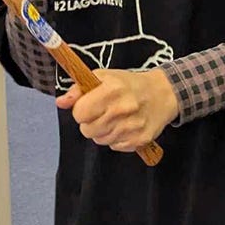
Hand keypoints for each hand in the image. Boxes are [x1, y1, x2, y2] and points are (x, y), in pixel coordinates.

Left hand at [57, 68, 178, 151]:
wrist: (162, 94)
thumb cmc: (129, 84)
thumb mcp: (104, 77)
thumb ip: (79, 89)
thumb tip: (61, 102)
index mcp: (112, 90)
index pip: (80, 113)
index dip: (81, 110)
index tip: (89, 105)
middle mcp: (122, 109)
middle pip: (88, 130)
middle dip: (90, 122)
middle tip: (102, 113)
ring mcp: (132, 126)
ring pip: (100, 140)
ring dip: (103, 131)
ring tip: (114, 119)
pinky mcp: (140, 140)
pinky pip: (115, 146)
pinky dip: (117, 139)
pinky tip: (125, 126)